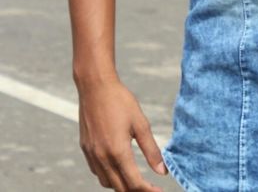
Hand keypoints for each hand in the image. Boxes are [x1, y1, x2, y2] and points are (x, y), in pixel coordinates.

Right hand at [77, 75, 167, 190]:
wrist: (95, 86)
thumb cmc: (120, 101)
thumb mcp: (140, 123)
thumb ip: (151, 149)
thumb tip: (162, 171)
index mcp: (117, 151)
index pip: (134, 183)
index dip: (148, 191)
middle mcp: (102, 157)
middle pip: (120, 188)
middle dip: (136, 191)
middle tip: (150, 188)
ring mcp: (91, 155)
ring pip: (107, 183)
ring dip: (121, 186)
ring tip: (136, 180)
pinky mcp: (85, 149)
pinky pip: (97, 172)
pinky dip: (109, 176)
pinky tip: (118, 168)